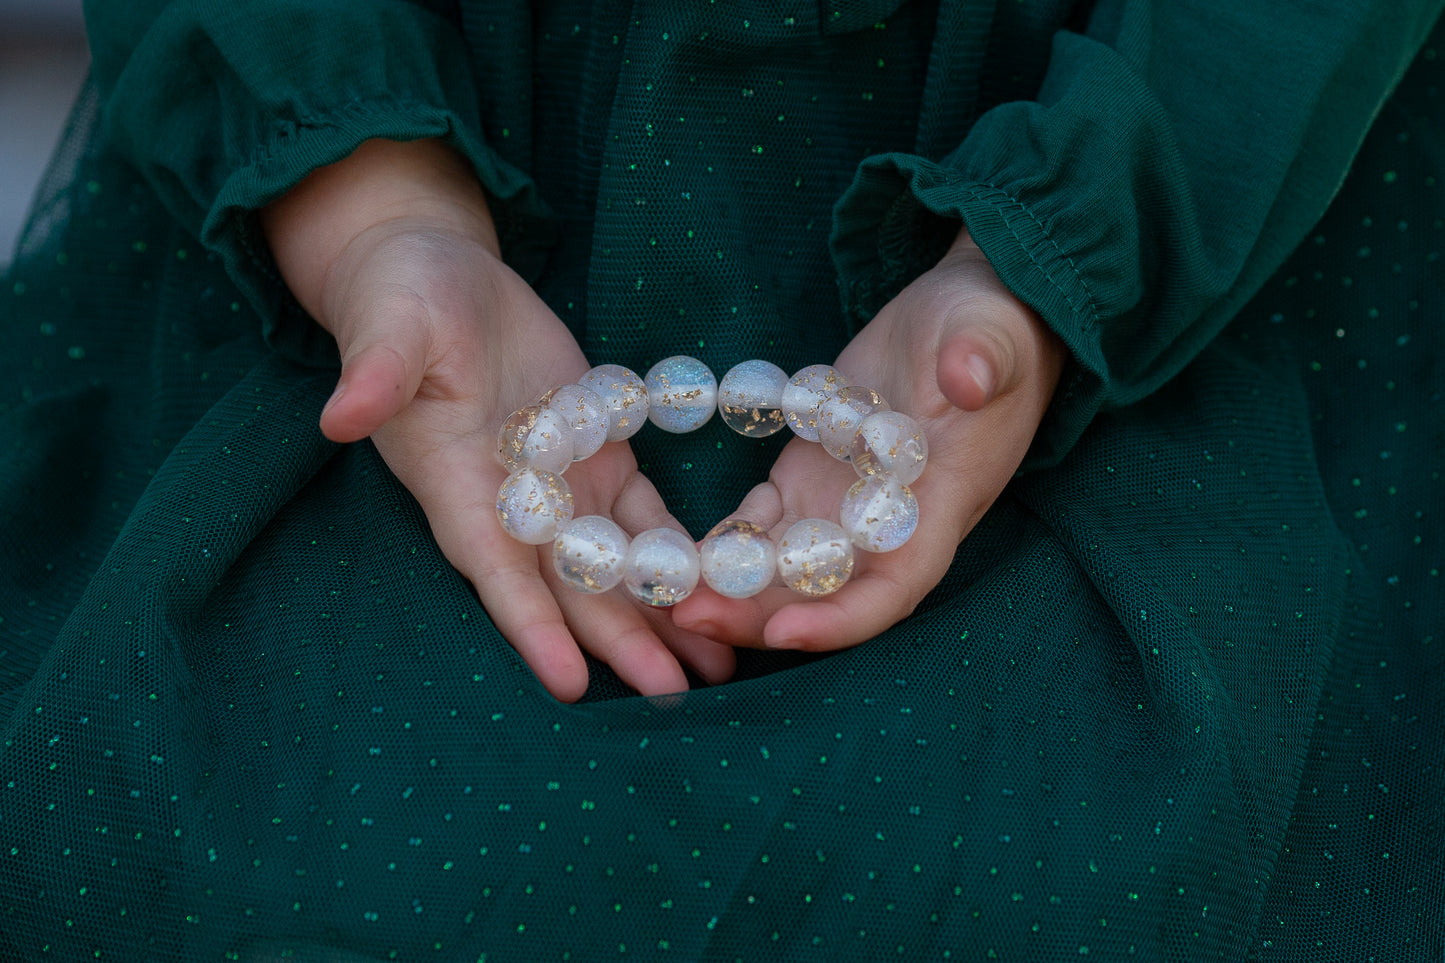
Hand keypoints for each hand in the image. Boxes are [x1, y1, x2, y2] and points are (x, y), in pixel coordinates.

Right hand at [263, 139, 734, 700]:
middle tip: (676, 696)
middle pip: (570, 588)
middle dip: (619, 642)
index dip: (531, 626)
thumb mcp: (388, 325)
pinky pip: (646, 516)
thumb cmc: (400, 296)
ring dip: (661, 615)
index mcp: (456, 485)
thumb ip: (375, 372)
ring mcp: (562, 484)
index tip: (570, 684)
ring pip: (616, 565)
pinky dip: (680, 554)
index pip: (496, 569)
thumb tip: (338, 417)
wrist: (437, 274)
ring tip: (717, 669)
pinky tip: (721, 590)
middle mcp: (512, 503)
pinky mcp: (600, 455)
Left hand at [672, 229, 1065, 649]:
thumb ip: (982, 356)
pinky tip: (667, 551)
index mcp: (938, 507)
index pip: (895, 588)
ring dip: (728, 589)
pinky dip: (719, 546)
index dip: (842, 619)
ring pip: (781, 571)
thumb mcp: (991, 331)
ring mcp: (841, 506)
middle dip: (758, 616)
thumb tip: (970, 378)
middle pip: (822, 595)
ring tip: (660, 593)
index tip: (785, 631)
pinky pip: (759, 528)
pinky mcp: (807, 479)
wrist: (968, 312)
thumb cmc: (993, 324)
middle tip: (688, 616)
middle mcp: (886, 526)